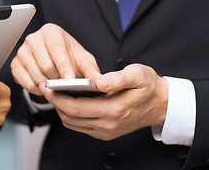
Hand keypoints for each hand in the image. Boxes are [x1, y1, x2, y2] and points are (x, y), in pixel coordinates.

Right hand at [11, 23, 100, 95]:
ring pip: (36, 76)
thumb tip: (100, 82)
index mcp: (51, 32)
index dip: (64, 66)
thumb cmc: (69, 57)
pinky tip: (44, 86)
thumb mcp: (83, 61)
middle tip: (65, 85)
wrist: (54, 58)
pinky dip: (37, 89)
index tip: (70, 80)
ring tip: (56, 85)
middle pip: (45, 65)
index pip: (56, 49)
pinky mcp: (15, 64)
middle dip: (58, 79)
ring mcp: (22, 51)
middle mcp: (33, 39)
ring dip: (48, 86)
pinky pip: (26, 83)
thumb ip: (92, 70)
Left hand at [41, 64, 168, 140]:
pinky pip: (81, 126)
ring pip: (73, 124)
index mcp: (114, 109)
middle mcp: (108, 124)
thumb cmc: (149, 87)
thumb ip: (117, 78)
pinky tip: (69, 101)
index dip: (58, 98)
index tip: (48, 86)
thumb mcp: (137, 75)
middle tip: (47, 87)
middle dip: (55, 102)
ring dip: (62, 110)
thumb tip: (99, 81)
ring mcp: (106, 131)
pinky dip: (71, 115)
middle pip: (70, 117)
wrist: (161, 104)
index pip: (76, 107)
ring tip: (56, 93)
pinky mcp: (106, 133)